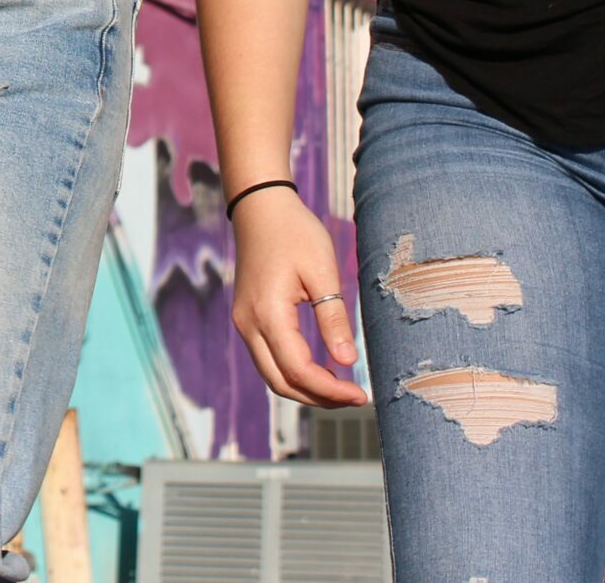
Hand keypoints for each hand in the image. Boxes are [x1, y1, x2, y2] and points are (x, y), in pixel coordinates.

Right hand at [230, 189, 369, 407]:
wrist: (260, 207)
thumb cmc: (294, 232)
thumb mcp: (321, 270)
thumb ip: (333, 317)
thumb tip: (348, 362)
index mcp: (267, 313)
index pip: (298, 370)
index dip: (330, 390)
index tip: (360, 394)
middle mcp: (249, 324)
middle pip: (280, 382)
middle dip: (317, 398)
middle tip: (353, 398)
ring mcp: (244, 322)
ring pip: (272, 375)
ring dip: (304, 389)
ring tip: (340, 388)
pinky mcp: (247, 317)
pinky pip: (268, 358)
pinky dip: (292, 372)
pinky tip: (319, 369)